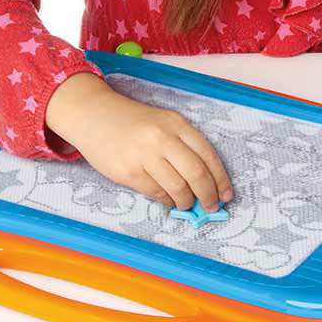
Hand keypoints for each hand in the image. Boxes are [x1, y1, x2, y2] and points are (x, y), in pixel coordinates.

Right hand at [46, 75, 232, 210]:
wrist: (95, 115)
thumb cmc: (133, 121)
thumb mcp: (163, 123)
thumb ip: (182, 146)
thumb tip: (205, 181)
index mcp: (177, 124)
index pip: (208, 155)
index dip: (221, 178)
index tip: (227, 194)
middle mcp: (163, 138)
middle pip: (197, 173)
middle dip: (208, 195)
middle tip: (211, 206)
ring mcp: (144, 155)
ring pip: (178, 187)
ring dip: (187, 201)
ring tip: (187, 204)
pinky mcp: (128, 172)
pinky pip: (156, 193)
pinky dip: (167, 201)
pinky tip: (169, 200)